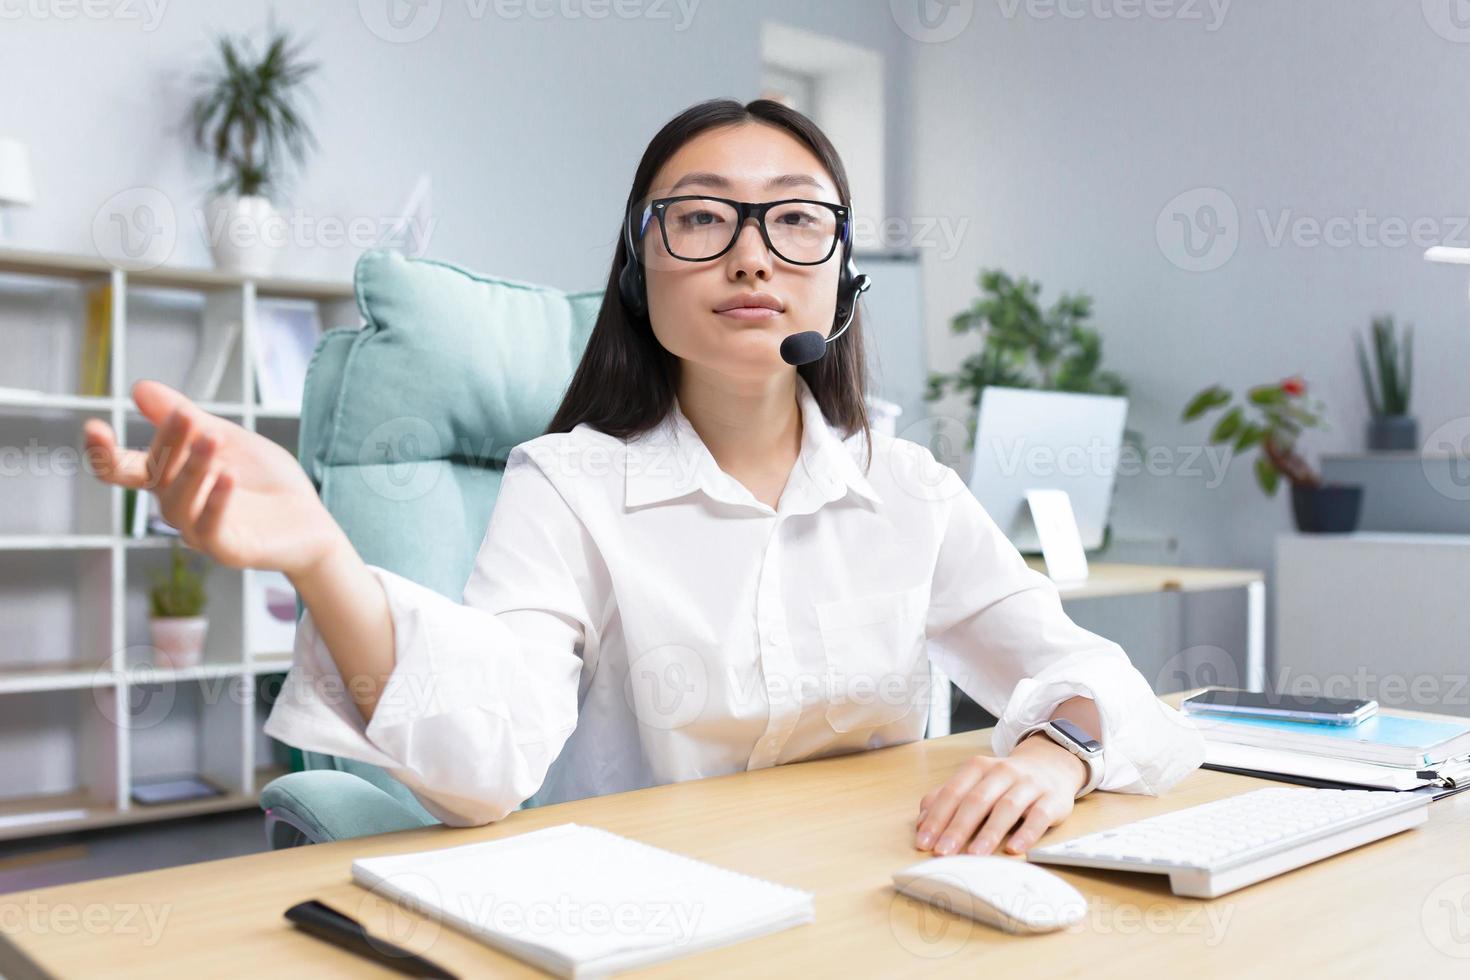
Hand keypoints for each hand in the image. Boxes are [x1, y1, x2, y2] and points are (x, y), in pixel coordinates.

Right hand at [84, 380, 345, 578]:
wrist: (311, 521)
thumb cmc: (266, 482)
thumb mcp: (228, 440)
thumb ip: (187, 419)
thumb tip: (139, 388)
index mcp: (170, 480)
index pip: (123, 470)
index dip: (103, 454)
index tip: (95, 427)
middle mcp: (177, 508)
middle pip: (157, 476)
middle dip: (168, 445)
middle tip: (186, 416)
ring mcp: (199, 532)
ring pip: (179, 503)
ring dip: (192, 469)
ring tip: (210, 440)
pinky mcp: (228, 550)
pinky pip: (211, 529)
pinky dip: (216, 502)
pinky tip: (226, 477)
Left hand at [915, 735, 1086, 855]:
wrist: (1050, 764)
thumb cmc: (1004, 781)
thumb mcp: (975, 782)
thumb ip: (948, 798)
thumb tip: (922, 822)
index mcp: (978, 767)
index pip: (953, 793)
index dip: (937, 818)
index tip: (924, 843)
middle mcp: (1002, 772)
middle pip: (976, 800)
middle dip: (957, 828)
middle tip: (943, 853)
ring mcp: (1029, 784)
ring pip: (1006, 808)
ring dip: (989, 833)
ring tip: (974, 856)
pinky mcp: (1052, 799)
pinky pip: (1039, 817)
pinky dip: (1026, 834)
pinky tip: (1014, 849)